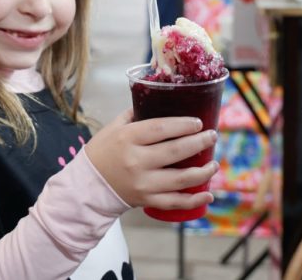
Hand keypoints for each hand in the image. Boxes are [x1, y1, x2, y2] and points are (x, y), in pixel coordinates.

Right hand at [84, 110, 218, 209]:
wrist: (87, 185)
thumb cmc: (102, 152)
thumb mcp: (113, 127)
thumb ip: (135, 114)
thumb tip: (159, 100)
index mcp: (127, 139)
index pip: (160, 128)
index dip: (182, 125)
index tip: (198, 123)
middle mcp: (135, 161)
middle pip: (175, 152)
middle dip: (199, 143)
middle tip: (212, 137)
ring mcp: (142, 183)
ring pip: (180, 179)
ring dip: (202, 171)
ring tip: (214, 164)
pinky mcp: (146, 200)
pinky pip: (174, 202)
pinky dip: (193, 200)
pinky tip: (208, 195)